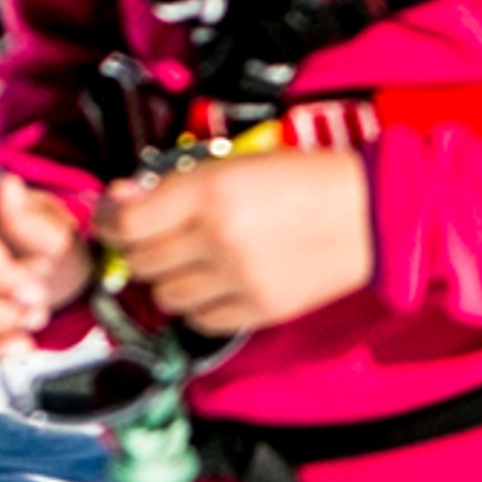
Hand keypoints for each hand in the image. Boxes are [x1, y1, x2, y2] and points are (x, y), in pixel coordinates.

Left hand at [96, 149, 374, 333]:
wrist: (372, 213)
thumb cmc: (308, 176)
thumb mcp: (243, 161)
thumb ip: (181, 183)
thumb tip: (123, 200)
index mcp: (212, 192)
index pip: (129, 223)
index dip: (109, 222)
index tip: (111, 217)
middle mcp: (217, 240)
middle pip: (142, 262)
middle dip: (139, 249)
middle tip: (152, 236)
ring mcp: (236, 282)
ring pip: (166, 297)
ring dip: (168, 279)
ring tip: (189, 259)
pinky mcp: (256, 312)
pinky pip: (200, 320)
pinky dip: (198, 304)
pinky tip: (215, 282)